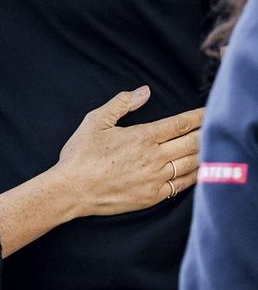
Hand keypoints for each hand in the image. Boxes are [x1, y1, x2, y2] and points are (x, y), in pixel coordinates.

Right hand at [57, 86, 202, 217]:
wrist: (72, 190)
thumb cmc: (81, 154)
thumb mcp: (96, 120)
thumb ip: (122, 103)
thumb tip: (144, 92)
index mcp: (142, 136)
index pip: (179, 124)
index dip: (198, 117)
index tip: (209, 112)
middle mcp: (154, 158)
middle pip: (191, 144)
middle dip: (206, 133)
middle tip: (217, 127)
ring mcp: (155, 179)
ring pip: (190, 165)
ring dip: (204, 154)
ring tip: (213, 147)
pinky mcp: (152, 197)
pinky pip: (181, 186)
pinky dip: (193, 177)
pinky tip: (198, 171)